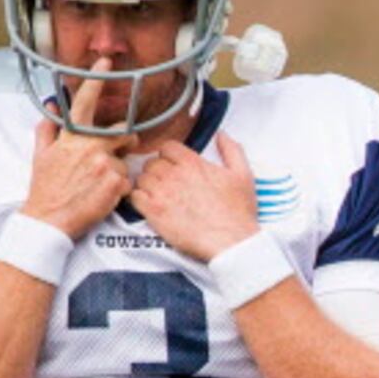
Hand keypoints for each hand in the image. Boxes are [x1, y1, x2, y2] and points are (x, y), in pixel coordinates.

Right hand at [18, 61, 131, 242]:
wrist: (48, 219)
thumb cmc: (45, 188)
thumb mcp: (41, 156)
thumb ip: (47, 130)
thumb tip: (49, 108)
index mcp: (71, 138)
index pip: (84, 104)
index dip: (95, 82)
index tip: (105, 63)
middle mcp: (89, 147)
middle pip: (121, 133)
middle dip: (124, 141)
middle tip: (116, 154)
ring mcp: (104, 164)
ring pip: (125, 161)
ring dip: (118, 171)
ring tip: (98, 185)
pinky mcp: (116, 183)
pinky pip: (127, 181)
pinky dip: (119, 189)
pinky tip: (102, 196)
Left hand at [128, 132, 261, 263]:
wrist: (232, 242)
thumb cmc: (238, 212)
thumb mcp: (243, 176)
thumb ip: (231, 150)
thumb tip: (222, 135)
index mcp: (193, 163)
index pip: (167, 147)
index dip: (169, 156)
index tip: (174, 166)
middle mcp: (174, 174)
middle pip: (152, 163)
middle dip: (157, 171)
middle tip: (166, 184)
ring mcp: (162, 192)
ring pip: (141, 178)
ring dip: (147, 185)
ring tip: (158, 196)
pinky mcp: (154, 211)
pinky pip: (135, 196)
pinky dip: (139, 199)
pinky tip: (150, 206)